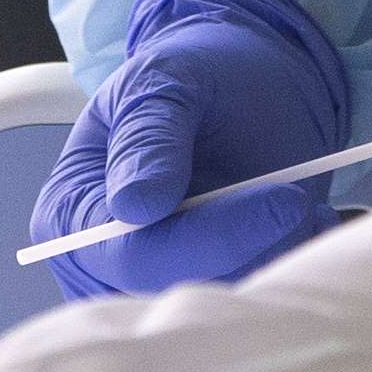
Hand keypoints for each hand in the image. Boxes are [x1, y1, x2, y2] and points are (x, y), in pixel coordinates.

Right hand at [29, 0, 355, 298]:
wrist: (241, 84)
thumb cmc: (192, 75)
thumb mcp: (167, 78)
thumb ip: (148, 134)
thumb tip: (134, 205)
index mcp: (72, 209)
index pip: (130, 252)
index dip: (206, 238)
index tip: (280, 202)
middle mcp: (106, 261)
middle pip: (176, 288)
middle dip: (249, 244)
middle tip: (297, 200)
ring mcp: (160, 281)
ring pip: (224, 296)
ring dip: (274, 249)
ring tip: (293, 196)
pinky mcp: (210, 287)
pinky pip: (256, 294)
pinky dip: (290, 256)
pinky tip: (300, 216)